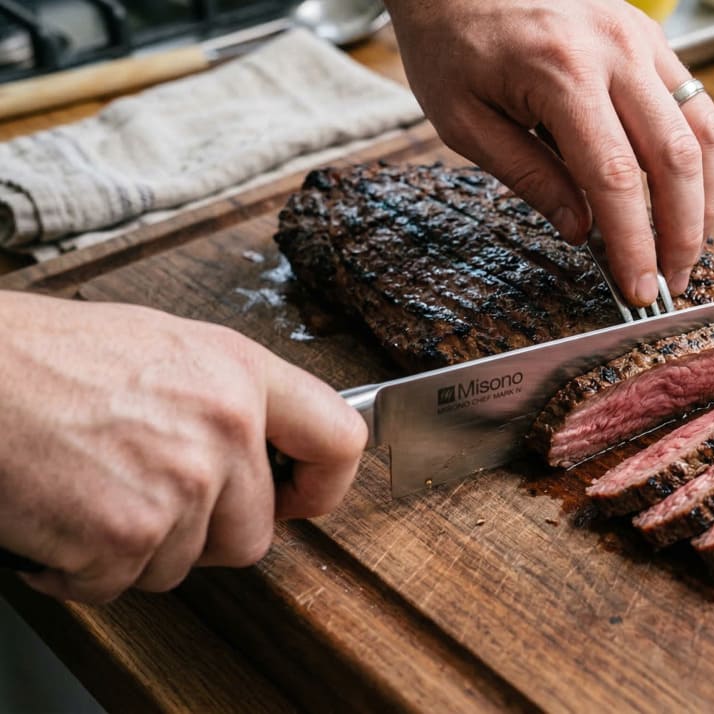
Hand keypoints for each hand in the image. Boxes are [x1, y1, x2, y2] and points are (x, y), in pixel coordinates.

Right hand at [0, 292, 366, 602]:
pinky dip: (82, 571)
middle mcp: (225, 427)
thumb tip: (258, 448)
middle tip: (147, 499)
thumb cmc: (42, 357)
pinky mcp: (128, 533)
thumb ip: (224, 396)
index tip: (300, 499)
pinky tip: (58, 519)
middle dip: (202, 534)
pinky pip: (122, 585)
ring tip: (91, 493)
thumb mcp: (161, 346)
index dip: (324, 484)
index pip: (338, 439)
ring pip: (185, 565)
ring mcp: (181, 484)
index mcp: (239, 372)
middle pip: (253, 532)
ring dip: (137, 550)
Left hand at [385, 0, 713, 304]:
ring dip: (706, 198)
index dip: (634, 243)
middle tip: (671, 281)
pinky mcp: (650, 37)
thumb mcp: (463, 120)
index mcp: (561, 73)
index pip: (615, 178)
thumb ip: (529, 176)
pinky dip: (700, 157)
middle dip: (682, 232)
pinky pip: (696, 103)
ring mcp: (640, 39)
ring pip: (702, 130)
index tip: (639, 288)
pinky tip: (688, 193)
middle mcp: (614, 51)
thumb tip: (581, 230)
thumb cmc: (450, 37)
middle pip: (675, 158)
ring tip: (688, 244)